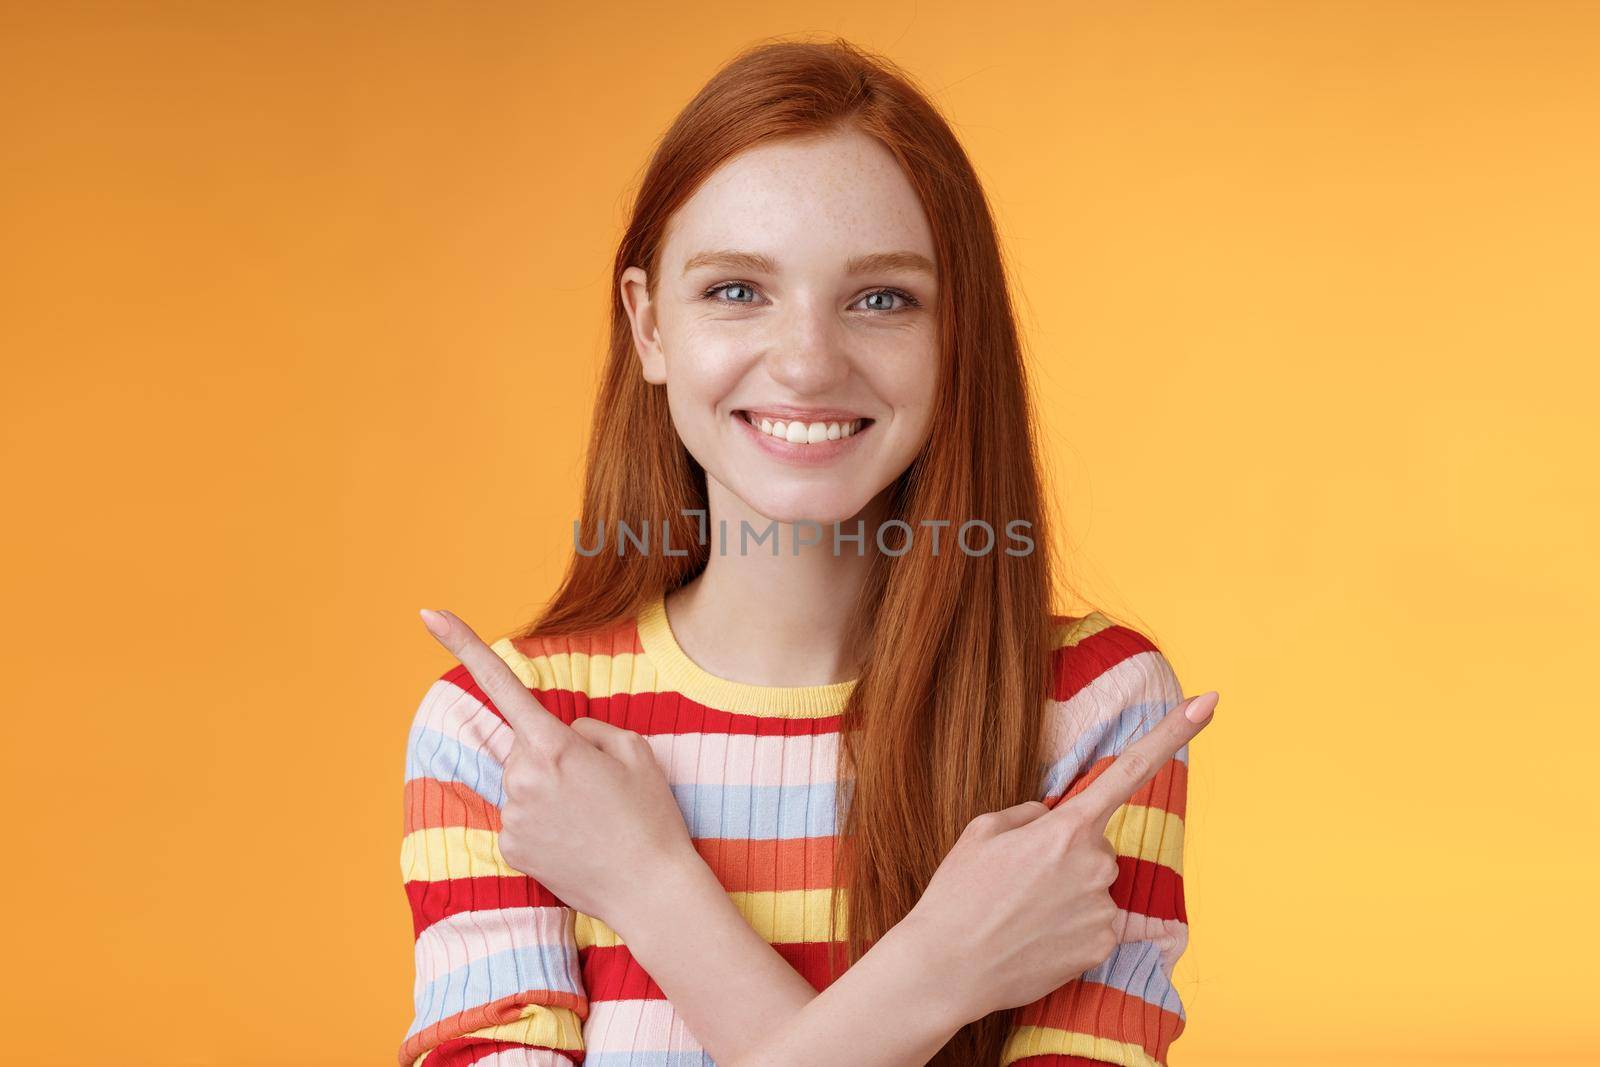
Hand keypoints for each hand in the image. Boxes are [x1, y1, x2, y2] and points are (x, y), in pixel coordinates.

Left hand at [418, 607, 700, 932]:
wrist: (650, 890)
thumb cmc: (650, 816)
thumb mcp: (636, 751)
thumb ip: (588, 729)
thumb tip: (560, 736)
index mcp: (554, 744)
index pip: (502, 685)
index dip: (463, 645)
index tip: (429, 614)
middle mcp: (522, 777)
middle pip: (524, 747)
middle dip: (552, 756)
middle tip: (598, 788)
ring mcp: (511, 815)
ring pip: (522, 784)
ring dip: (549, 793)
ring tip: (592, 819)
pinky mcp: (508, 847)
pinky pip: (521, 818)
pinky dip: (544, 824)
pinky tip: (575, 841)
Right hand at [903, 689, 1217, 1022]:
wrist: (947, 967)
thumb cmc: (958, 893)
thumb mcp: (982, 831)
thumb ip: (1031, 814)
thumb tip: (1054, 819)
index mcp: (1067, 826)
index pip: (1131, 769)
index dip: (1173, 733)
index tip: (1210, 703)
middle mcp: (1096, 864)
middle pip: (1098, 846)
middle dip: (1070, 854)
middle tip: (1021, 878)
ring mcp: (1102, 909)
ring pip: (1099, 886)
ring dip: (1071, 892)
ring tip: (1022, 912)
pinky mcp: (1101, 947)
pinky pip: (1110, 927)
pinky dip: (1090, 929)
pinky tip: (1077, 936)